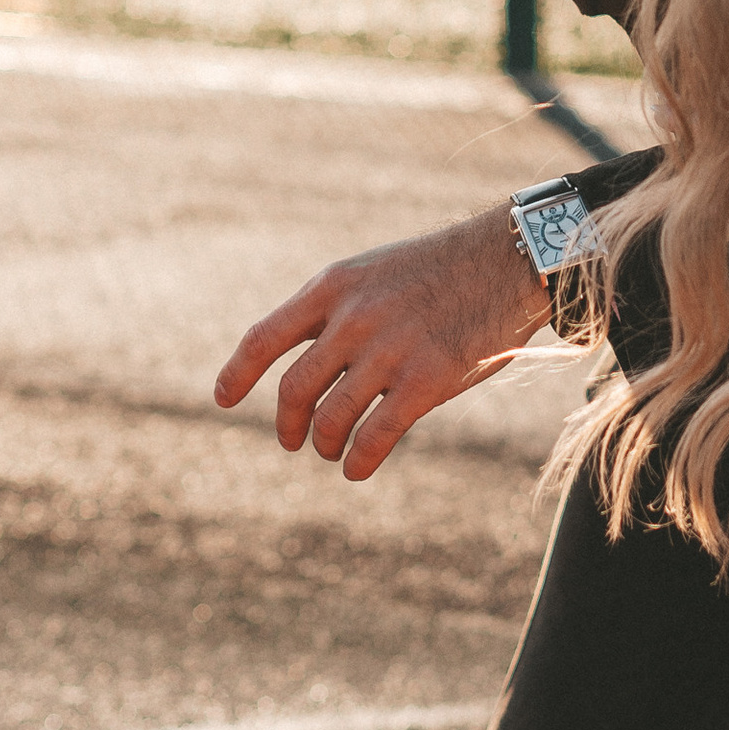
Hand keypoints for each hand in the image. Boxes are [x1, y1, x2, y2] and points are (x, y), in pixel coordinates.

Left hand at [214, 204, 550, 480]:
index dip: (236, 374)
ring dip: (325, 445)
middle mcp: (352, 319)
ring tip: (332, 451)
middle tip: (293, 440)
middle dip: (287, 424)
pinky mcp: (424, 381)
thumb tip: (303, 360)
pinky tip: (358, 468)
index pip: (263, 338)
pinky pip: (374, 437)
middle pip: (292, 390)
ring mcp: (387, 351)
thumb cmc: (439, 269)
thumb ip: (335, 310)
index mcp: (332, 287)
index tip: (223, 399)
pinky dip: (358, 460)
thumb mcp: (373, 272)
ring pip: (331, 419)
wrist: (505, 261)